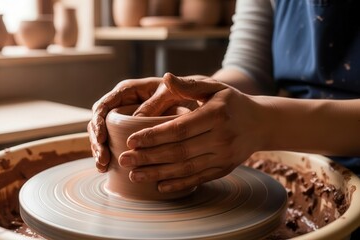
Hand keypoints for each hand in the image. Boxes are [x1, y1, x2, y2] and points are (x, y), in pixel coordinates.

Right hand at [88, 76, 195, 171]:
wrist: (196, 97)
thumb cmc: (183, 92)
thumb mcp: (171, 93)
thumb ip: (156, 101)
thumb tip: (136, 120)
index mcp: (128, 91)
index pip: (104, 105)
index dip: (98, 122)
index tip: (102, 139)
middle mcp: (122, 103)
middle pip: (99, 121)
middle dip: (97, 141)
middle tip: (102, 160)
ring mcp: (124, 118)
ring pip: (103, 133)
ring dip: (100, 150)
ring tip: (102, 167)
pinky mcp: (129, 131)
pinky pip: (113, 142)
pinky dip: (108, 154)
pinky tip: (107, 169)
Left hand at [119, 73, 264, 192]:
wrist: (261, 123)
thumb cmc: (232, 102)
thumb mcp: (214, 87)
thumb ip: (189, 85)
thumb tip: (166, 77)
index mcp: (216, 114)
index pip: (179, 128)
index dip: (153, 136)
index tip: (131, 140)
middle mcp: (221, 137)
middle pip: (179, 151)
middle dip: (148, 157)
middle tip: (124, 160)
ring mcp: (224, 156)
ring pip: (186, 168)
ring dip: (158, 173)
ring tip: (134, 175)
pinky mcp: (224, 169)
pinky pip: (198, 179)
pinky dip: (178, 184)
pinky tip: (159, 186)